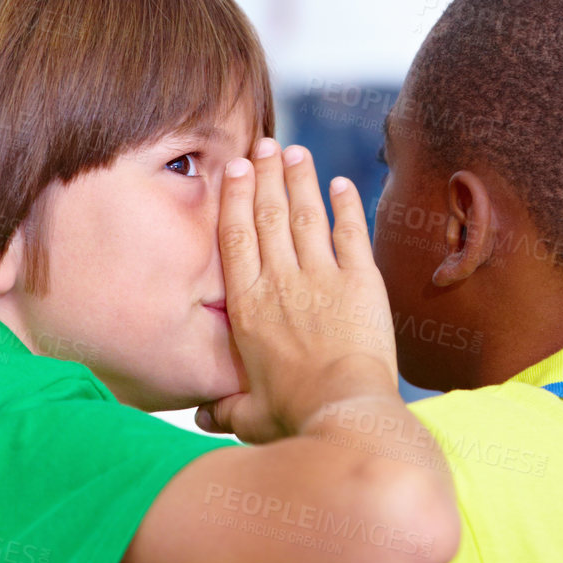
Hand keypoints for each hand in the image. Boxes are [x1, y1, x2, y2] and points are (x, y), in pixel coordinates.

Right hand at [198, 140, 398, 444]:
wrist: (345, 413)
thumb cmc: (295, 417)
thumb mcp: (249, 416)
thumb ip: (224, 408)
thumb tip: (202, 418)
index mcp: (248, 306)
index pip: (237, 238)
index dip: (237, 198)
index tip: (237, 169)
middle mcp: (280, 282)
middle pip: (269, 215)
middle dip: (266, 175)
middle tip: (265, 144)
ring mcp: (322, 278)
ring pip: (306, 216)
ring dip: (301, 180)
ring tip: (296, 152)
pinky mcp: (360, 282)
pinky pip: (350, 234)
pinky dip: (346, 205)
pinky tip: (342, 183)